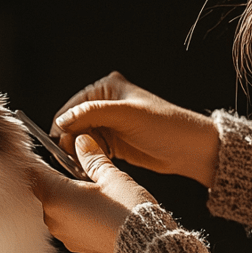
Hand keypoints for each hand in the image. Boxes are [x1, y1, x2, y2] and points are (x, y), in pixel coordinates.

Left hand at [31, 135, 157, 252]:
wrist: (144, 244)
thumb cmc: (128, 211)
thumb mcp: (111, 176)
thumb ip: (92, 157)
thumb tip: (82, 142)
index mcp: (56, 196)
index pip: (34, 173)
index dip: (39, 161)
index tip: (49, 155)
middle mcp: (52, 218)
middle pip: (45, 191)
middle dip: (58, 179)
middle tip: (78, 171)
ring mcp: (62, 234)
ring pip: (56, 208)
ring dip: (67, 198)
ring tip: (91, 191)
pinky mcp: (73, 245)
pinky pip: (67, 223)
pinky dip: (75, 214)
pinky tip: (95, 209)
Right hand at [51, 72, 219, 187]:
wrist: (189, 149)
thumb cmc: (165, 126)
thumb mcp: (126, 115)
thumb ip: (90, 113)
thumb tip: (62, 120)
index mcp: (106, 89)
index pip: (71, 108)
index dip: (64, 127)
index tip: (63, 145)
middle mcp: (104, 105)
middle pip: (72, 125)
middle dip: (72, 141)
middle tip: (75, 156)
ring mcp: (108, 124)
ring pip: (79, 139)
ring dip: (79, 152)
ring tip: (87, 161)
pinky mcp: (112, 142)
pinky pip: (90, 149)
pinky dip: (88, 157)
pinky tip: (93, 163)